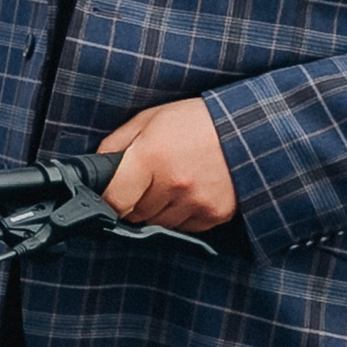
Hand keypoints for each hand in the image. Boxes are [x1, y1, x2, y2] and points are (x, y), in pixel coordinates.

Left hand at [97, 98, 236, 231]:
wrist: (248, 130)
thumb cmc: (195, 121)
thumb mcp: (149, 119)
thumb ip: (117, 144)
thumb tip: (97, 168)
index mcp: (152, 156)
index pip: (114, 200)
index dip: (108, 199)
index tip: (111, 194)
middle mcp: (173, 183)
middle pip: (135, 215)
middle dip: (135, 202)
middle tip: (148, 181)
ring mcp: (196, 202)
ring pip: (158, 224)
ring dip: (158, 211)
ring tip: (172, 184)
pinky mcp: (215, 214)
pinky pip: (184, 228)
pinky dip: (182, 216)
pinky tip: (190, 192)